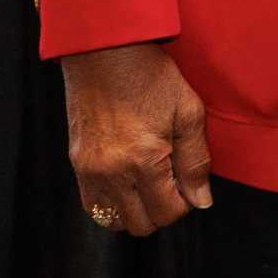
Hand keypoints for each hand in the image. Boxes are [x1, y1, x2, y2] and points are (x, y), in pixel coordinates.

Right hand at [62, 42, 211, 235]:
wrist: (105, 52)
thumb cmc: (152, 77)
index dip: (186, 203)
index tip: (189, 182)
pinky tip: (129, 178)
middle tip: (172, 180)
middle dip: (162, 210)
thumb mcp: (188, 113)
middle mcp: (112, 174)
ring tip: (151, 180)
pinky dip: (113, 202)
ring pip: (114, 220)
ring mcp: (89, 172)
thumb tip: (201, 201)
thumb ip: (196, 162)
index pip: (167, 213)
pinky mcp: (76, 164)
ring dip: (136, 209)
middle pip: (140, 224)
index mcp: (144, 162)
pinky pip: (92, 204)